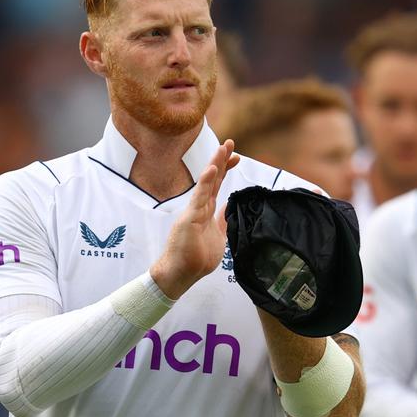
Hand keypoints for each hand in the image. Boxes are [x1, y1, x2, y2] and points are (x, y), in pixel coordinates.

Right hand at [149, 139, 239, 298]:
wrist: (181, 273)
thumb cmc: (196, 259)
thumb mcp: (217, 237)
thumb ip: (223, 221)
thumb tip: (230, 208)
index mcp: (206, 211)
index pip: (217, 186)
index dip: (226, 171)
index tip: (236, 157)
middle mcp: (199, 208)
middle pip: (212, 180)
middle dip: (221, 161)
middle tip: (230, 142)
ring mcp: (193, 211)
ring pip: (206, 184)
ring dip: (216, 165)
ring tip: (223, 148)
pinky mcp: (189, 218)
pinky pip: (199, 197)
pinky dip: (205, 182)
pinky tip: (212, 169)